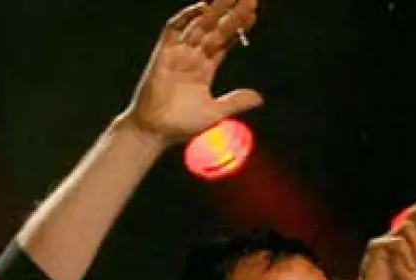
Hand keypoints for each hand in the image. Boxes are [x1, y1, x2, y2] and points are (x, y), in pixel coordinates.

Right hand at [122, 0, 262, 145]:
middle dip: (231, 13)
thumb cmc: (181, 124)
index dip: (238, 27)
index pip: (225, 41)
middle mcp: (192, 57)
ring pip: (198, 25)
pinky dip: (186, 18)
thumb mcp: (216, 113)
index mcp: (205, 69)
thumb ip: (236, 102)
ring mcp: (178, 54)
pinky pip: (173, 30)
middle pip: (215, 28)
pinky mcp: (163, 54)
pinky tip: (201, 7)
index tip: (253, 13)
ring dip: (214, 10)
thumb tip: (259, 97)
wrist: (155, 131)